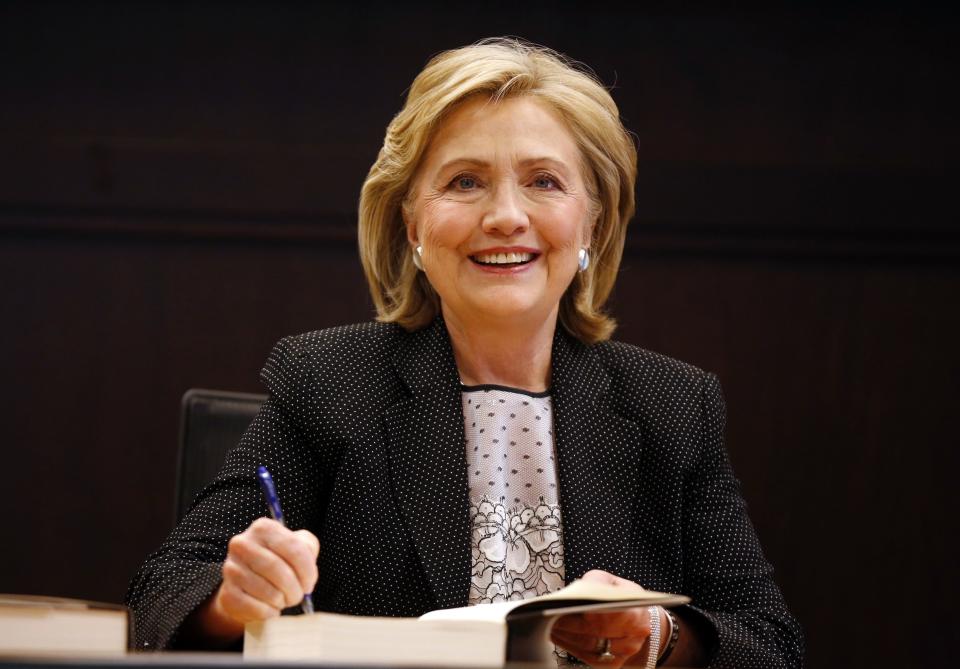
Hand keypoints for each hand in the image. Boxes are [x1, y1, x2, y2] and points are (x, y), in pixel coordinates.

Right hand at [189, 518, 319, 642]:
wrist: (248, 584)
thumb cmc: (279, 561)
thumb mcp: (297, 546)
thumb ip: (307, 545)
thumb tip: (308, 555)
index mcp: (263, 528)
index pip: (294, 549)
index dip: (307, 571)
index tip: (309, 584)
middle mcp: (242, 544)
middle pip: (279, 570)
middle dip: (295, 588)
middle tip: (298, 596)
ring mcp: (231, 569)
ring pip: (267, 591)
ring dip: (282, 601)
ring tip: (284, 600)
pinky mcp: (227, 593)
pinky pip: (255, 608)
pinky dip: (269, 612)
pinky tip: (271, 608)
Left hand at [551, 570, 661, 668]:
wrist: (639, 618)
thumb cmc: (621, 597)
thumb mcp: (612, 582)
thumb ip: (596, 582)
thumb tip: (575, 591)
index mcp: (635, 613)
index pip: (607, 614)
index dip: (584, 612)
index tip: (562, 607)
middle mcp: (632, 637)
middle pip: (594, 632)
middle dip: (567, 624)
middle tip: (546, 615)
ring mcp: (623, 653)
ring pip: (588, 646)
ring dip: (564, 635)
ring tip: (547, 623)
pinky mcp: (612, 664)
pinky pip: (586, 657)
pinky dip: (569, 645)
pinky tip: (557, 634)